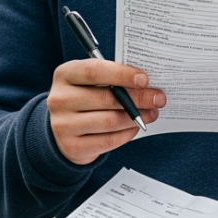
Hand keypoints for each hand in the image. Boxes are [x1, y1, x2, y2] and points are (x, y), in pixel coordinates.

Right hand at [48, 58, 164, 164]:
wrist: (63, 129)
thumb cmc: (83, 98)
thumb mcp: (89, 82)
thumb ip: (111, 78)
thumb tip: (145, 83)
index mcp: (64, 75)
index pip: (94, 71)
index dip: (122, 74)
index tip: (144, 79)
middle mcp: (59, 99)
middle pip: (106, 98)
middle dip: (138, 98)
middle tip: (158, 98)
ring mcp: (63, 125)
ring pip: (110, 121)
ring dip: (136, 117)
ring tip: (152, 113)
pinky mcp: (72, 146)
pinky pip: (109, 140)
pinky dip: (127, 133)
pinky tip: (135, 126)